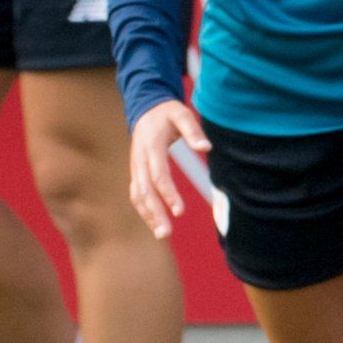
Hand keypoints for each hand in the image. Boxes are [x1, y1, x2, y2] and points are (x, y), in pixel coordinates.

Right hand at [126, 97, 212, 238]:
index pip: (158, 175)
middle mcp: (139, 159)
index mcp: (150, 146)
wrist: (145, 108)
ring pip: (137, 195)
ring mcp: (135, 167)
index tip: (180, 211)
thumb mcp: (182, 114)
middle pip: (144, 191)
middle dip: (154, 213)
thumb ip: (193, 130)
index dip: (168, 194)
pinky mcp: (136, 172)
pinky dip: (144, 210)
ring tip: (162, 234)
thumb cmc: (167, 113)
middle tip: (166, 233)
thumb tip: (206, 147)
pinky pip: (137, 194)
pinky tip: (155, 223)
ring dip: (148, 215)